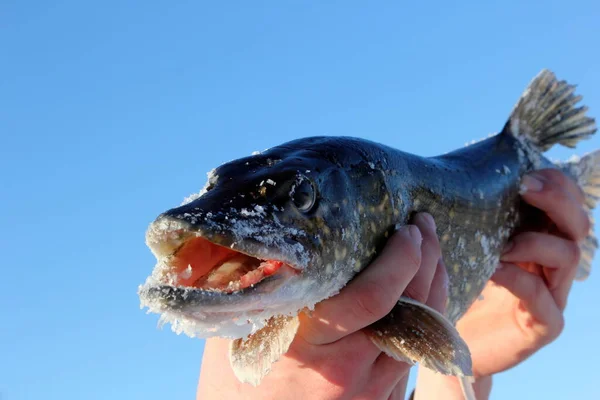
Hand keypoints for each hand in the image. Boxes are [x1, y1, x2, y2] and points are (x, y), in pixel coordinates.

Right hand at [197, 213, 447, 399]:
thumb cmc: (235, 381)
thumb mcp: (240, 330)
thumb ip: (265, 288)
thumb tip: (284, 242)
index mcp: (308, 345)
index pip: (371, 297)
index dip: (399, 259)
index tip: (406, 228)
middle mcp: (345, 370)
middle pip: (408, 311)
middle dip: (426, 261)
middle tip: (424, 225)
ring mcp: (367, 392)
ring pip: (421, 333)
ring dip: (433, 286)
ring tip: (430, 252)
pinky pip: (413, 352)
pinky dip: (426, 317)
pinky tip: (421, 292)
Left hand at [415, 169, 588, 398]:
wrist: (445, 338)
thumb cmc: (453, 284)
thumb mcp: (464, 244)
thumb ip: (470, 216)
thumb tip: (448, 173)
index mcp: (537, 238)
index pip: (565, 204)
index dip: (555, 185)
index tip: (525, 175)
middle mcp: (551, 264)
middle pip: (577, 224)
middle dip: (557, 200)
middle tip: (526, 189)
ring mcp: (552, 294)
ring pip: (568, 255)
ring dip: (534, 242)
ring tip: (501, 245)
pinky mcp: (544, 324)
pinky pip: (541, 295)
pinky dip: (518, 278)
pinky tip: (493, 271)